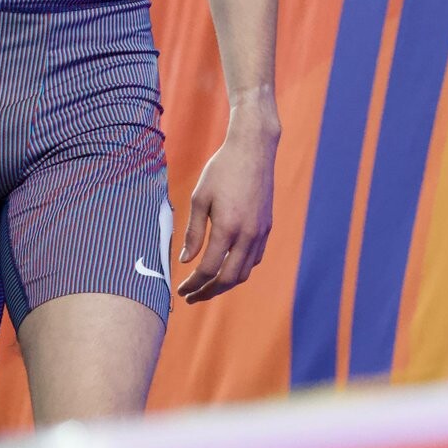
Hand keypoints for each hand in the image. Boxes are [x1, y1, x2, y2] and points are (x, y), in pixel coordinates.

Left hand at [178, 103, 278, 303]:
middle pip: (229, 279)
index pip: (208, 268)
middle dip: (209, 292)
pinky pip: (255, 258)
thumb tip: (186, 260)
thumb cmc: (222, 170)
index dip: (193, 284)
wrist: (253, 150)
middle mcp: (247, 235)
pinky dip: (240, 269)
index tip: (181, 289)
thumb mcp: (200, 197)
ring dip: (225, 284)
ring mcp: (260, 232)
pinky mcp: (267, 227)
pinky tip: (227, 267)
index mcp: (227, 228)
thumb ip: (193, 231)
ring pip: (245, 272)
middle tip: (192, 297)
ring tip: (207, 287)